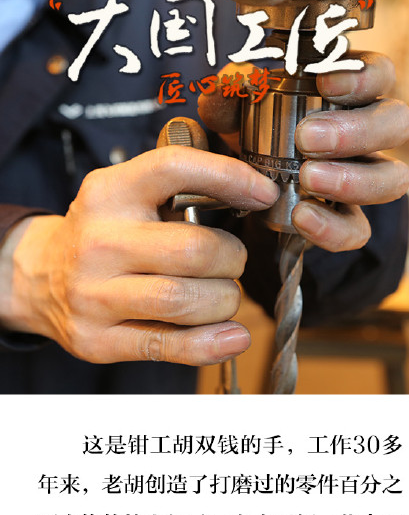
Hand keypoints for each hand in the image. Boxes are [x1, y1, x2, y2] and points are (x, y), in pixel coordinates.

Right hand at [0, 147, 277, 365]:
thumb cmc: (106, 233)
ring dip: (224, 300)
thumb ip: (182, 184)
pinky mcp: (98, 340)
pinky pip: (168, 346)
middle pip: (194, 250)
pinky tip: (234, 336)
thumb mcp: (128, 192)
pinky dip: (211, 344)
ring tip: (222, 294)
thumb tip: (256, 189)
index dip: (228, 177)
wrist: (40, 277)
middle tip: (231, 261)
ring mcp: (94, 294)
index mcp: (110, 192)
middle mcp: (98, 241)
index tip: (263, 193)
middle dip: (232, 258)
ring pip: (185, 300)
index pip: (173, 168)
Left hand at [198, 53, 408, 252]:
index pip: (379, 73)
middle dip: (357, 130)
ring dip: (354, 179)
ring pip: (394, 178)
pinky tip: (303, 217)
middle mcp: (368, 131)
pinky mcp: (349, 221)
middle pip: (397, 121)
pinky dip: (333, 227)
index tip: (326, 83)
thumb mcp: (235, 110)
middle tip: (308, 138)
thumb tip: (231, 84)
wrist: (243, 189)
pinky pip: (359, 229)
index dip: (363, 77)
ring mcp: (365, 177)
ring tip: (308, 178)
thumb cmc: (252, 131)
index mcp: (348, 91)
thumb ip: (231, 94)